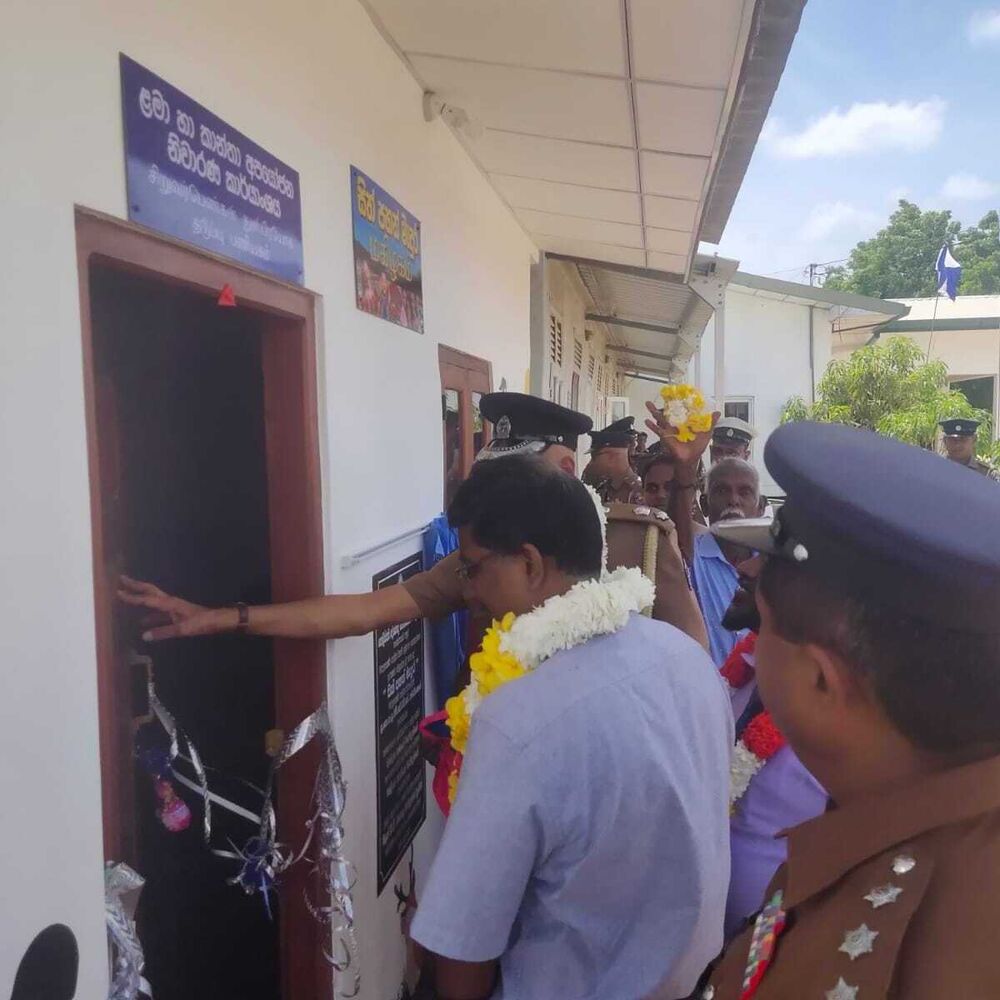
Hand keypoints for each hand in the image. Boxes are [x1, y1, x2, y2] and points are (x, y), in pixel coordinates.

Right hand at [117, 575, 231, 640]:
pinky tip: (142, 622)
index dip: (131, 597)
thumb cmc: (202, 623)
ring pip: (152, 600)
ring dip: (140, 598)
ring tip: (127, 597)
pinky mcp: (176, 613)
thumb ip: (163, 632)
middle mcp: (169, 601)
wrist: (217, 621)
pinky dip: (148, 614)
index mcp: (169, 603)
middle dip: (135, 585)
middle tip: (121, 579)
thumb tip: (144, 636)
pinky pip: (158, 611)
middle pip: (149, 591)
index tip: (118, 592)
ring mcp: (173, 606)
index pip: (146, 599)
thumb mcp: (182, 629)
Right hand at [644, 402, 719, 468]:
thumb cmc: (698, 447)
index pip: (681, 410)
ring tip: (648, 404)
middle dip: (664, 404)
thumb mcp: (706, 433)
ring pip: (660, 419)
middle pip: (668, 412)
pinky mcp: (665, 437)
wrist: (691, 458)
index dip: (678, 402)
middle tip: (659, 396)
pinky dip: (652, 426)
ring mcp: (669, 430)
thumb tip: (717, 412)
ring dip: (653, 411)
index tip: (675, 394)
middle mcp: (676, 425)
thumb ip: (710, 423)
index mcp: (685, 423)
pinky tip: (646, 421)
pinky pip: (658, 431)